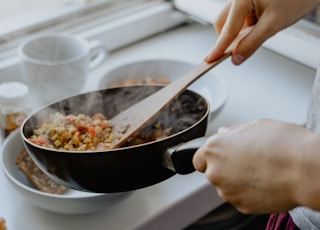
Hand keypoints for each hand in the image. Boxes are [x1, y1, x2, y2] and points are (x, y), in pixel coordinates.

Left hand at [193, 119, 319, 213]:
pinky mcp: (241, 206)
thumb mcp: (255, 126)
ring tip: (260, 171)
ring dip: (237, 181)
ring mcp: (227, 191)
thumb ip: (234, 132)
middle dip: (225, 168)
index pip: (198, 159)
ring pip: (226, 186)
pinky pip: (240, 198)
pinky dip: (248, 193)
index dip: (210, 157)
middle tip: (247, 161)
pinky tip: (264, 182)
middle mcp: (215, 171)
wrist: (304, 169)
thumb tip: (225, 133)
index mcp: (214, 149)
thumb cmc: (283, 144)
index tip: (221, 156)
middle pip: (213, 172)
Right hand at [206, 0, 319, 64]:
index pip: (227, 30)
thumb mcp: (273, 24)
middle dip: (227, 38)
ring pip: (233, 20)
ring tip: (260, 33)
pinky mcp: (252, 0)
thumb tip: (237, 57)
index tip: (210, 59)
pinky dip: (248, 26)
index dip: (218, 48)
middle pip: (223, 22)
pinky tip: (261, 26)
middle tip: (234, 52)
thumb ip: (252, 43)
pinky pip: (243, 16)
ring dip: (240, 32)